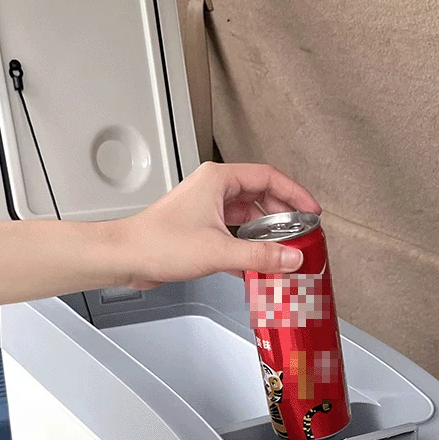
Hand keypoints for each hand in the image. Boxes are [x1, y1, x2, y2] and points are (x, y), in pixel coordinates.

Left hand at [110, 162, 320, 290]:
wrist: (127, 257)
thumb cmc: (158, 243)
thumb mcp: (219, 250)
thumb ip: (261, 255)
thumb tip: (292, 257)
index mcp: (218, 179)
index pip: (269, 176)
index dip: (295, 193)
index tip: (311, 210)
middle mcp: (214, 189)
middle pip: (262, 195)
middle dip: (284, 214)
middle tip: (302, 231)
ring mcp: (207, 208)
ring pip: (249, 215)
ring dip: (267, 232)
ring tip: (284, 248)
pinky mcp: (202, 228)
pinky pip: (236, 232)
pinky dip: (250, 245)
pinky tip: (258, 263)